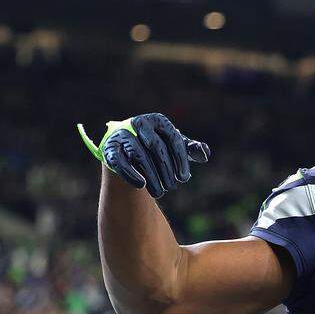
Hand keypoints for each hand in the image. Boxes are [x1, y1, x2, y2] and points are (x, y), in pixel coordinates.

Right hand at [78, 113, 209, 197]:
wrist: (129, 150)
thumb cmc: (160, 147)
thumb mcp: (176, 147)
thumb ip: (191, 149)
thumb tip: (204, 154)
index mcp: (157, 121)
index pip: (172, 138)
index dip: (180, 159)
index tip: (184, 178)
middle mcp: (138, 123)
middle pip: (155, 146)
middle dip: (166, 169)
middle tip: (172, 187)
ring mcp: (122, 135)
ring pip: (138, 155)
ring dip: (151, 175)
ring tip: (160, 192)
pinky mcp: (110, 148)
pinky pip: (119, 161)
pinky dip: (130, 173)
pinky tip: (141, 185)